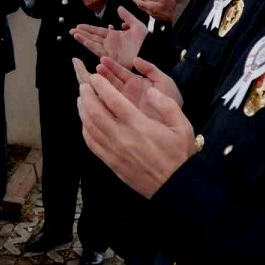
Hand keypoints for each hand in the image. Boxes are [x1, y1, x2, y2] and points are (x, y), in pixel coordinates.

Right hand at [73, 5, 148, 68]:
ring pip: (91, 42)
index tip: (80, 25)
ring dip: (82, 37)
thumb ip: (127, 16)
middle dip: (82, 33)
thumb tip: (118, 7)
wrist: (148, 53)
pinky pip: (94, 48)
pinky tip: (79, 38)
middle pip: (92, 36)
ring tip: (72, 32)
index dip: (89, 28)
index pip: (99, 31)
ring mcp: (108, 50)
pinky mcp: (107, 56)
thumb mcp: (137, 25)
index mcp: (116, 36)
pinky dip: (86, 43)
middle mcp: (110, 43)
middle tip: (71, 29)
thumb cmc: (145, 41)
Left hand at [77, 71, 195, 198]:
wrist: (176, 187)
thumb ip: (166, 105)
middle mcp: (122, 137)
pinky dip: (85, 130)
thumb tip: (150, 91)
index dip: (101, 87)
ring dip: (82, 112)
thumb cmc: (179, 155)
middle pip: (95, 112)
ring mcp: (114, 151)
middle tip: (84, 85)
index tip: (94, 77)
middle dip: (87, 96)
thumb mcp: (182, 126)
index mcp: (139, 126)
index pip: (113, 101)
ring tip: (81, 100)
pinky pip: (92, 144)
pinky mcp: (111, 163)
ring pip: (90, 128)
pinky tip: (85, 123)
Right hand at [96, 55, 182, 108]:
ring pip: (106, 92)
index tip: (103, 60)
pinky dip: (99, 101)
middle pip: (110, 81)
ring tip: (91, 78)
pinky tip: (92, 96)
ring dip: (98, 85)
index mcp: (135, 83)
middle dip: (102, 74)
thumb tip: (135, 60)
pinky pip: (107, 106)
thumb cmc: (170, 101)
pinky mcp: (119, 114)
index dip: (111, 66)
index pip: (120, 72)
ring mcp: (122, 103)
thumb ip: (150, 69)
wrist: (172, 124)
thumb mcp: (164, 82)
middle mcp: (126, 92)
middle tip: (94, 68)